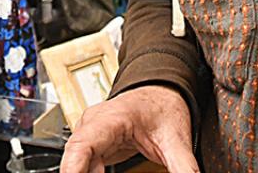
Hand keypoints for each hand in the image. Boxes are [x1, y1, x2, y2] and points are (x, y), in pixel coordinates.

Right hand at [61, 85, 198, 172]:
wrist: (161, 91)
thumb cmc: (164, 106)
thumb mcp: (177, 141)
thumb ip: (184, 170)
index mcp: (112, 119)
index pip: (83, 144)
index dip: (72, 168)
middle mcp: (94, 124)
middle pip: (74, 157)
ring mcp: (90, 134)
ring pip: (76, 163)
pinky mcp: (93, 145)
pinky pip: (84, 165)